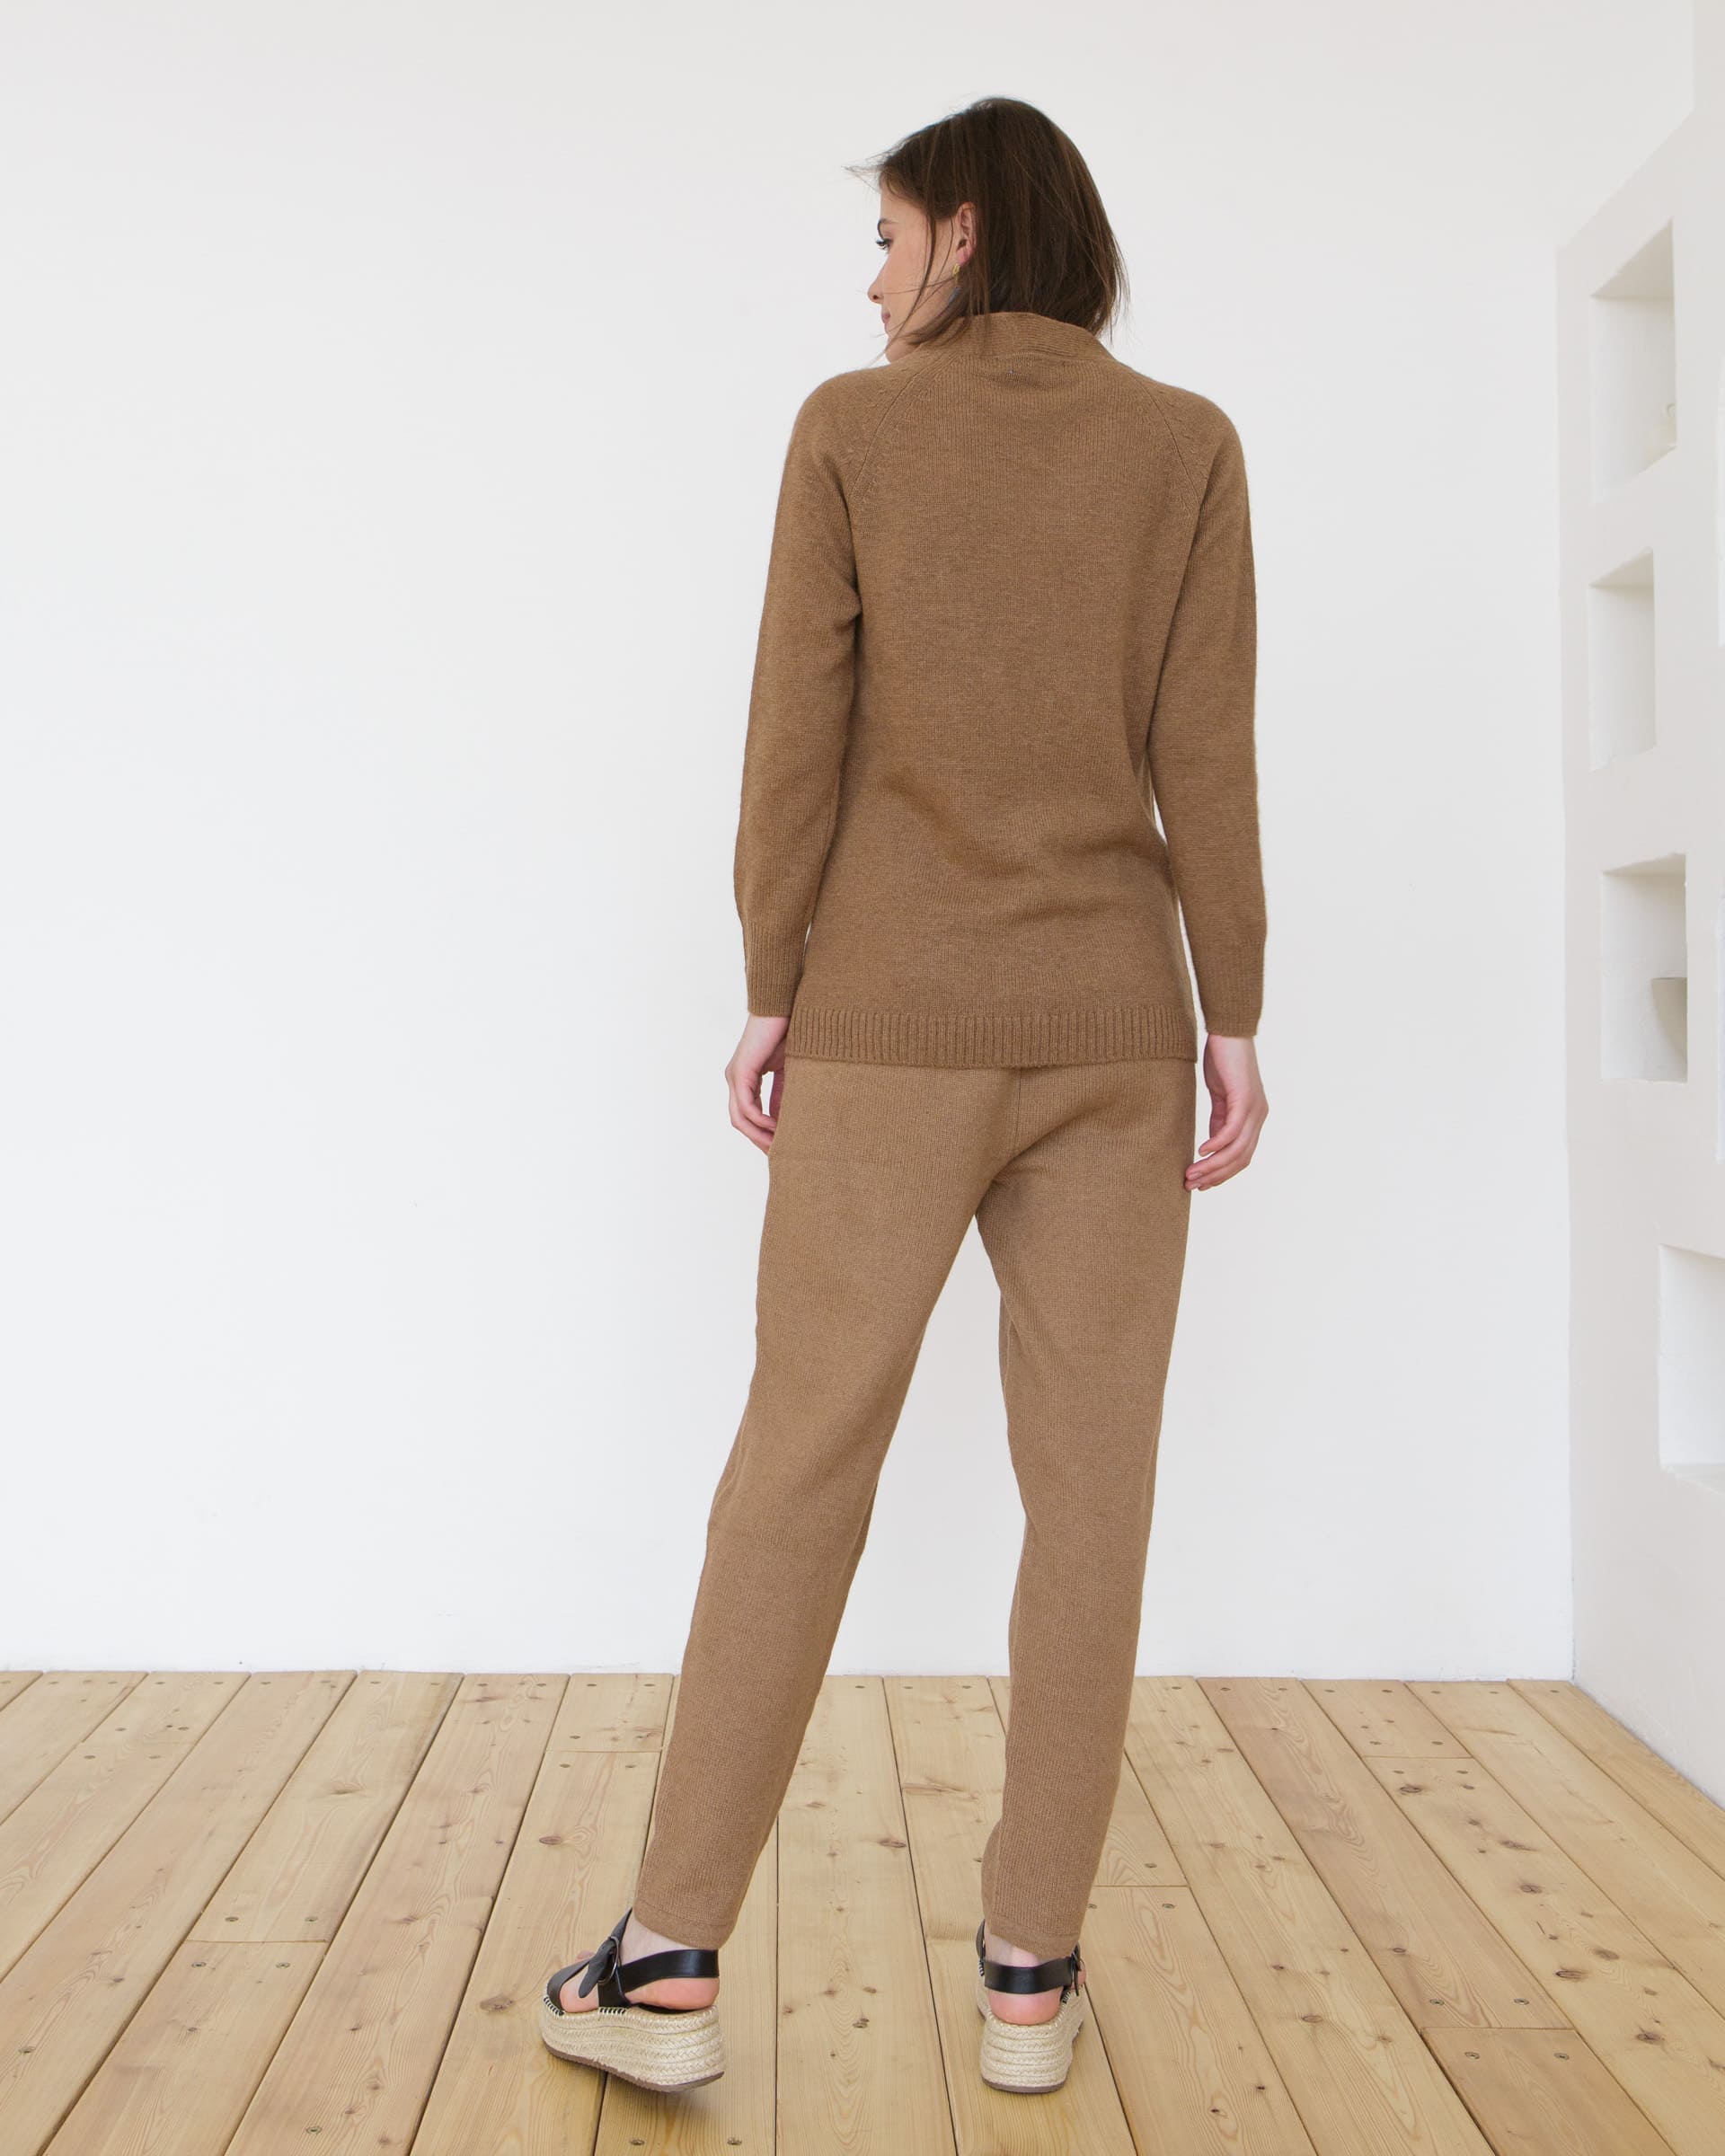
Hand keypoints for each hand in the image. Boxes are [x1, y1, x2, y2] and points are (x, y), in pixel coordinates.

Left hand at [728, 1013, 789, 1152]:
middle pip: (740, 1122)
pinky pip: (746, 1106)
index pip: (748, 1116)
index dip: (762, 1134)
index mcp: (745, 1080)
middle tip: (778, 1155)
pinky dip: (761, 1119)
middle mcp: (735, 1080)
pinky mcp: (741, 1072)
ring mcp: (735, 1076)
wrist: (782, 1007)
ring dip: (759, 1134)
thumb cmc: (788, 1033)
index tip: (780, 1147)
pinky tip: (777, 1127)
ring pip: (739, 1118)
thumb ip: (782, 1094)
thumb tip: (783, 1120)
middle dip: (759, 1140)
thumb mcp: (787, 1072)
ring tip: (779, 1145)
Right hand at [1187, 1034, 1266, 1189]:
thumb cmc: (1222, 1059)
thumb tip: (1211, 1145)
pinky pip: (1232, 1130)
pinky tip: (1201, 1152)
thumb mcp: (1219, 1096)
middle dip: (1215, 1176)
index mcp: (1254, 1118)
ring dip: (1213, 1165)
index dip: (1222, 1174)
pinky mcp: (1244, 1099)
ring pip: (1236, 1149)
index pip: (1241, 1157)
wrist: (1229, 1032)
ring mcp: (1254, 1109)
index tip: (1201, 1184)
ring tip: (1191, 1173)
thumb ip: (1219, 1119)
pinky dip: (1216, 1144)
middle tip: (1191, 1185)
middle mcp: (1259, 1116)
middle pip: (1240, 1159)